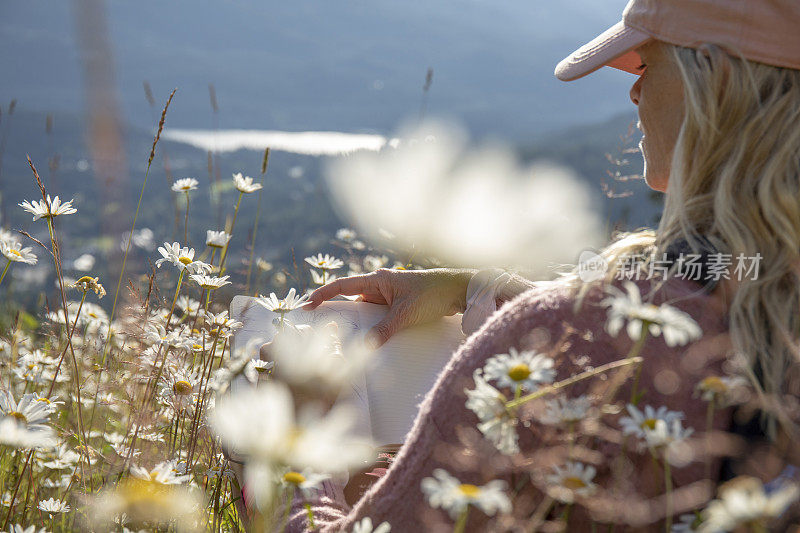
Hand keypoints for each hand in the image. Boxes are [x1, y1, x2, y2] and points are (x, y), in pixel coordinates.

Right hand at [306, 267, 475, 347]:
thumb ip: (385, 330)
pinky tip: (367, 341)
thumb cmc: (433, 294)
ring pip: (364, 311)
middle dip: (334, 312)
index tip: (306, 305)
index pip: (342, 286)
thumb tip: (365, 347)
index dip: (322, 294)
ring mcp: (389, 297)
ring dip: (355, 323)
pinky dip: (371, 328)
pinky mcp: (398, 307)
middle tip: (316, 326)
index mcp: (378, 280)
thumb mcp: (406, 314)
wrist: (459, 291)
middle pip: (350, 300)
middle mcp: (380, 287)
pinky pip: (378, 318)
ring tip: (339, 338)